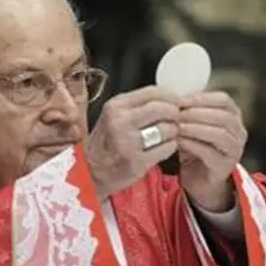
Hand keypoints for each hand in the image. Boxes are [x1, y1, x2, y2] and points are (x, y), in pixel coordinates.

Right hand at [84, 86, 181, 200]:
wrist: (89, 173)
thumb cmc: (104, 144)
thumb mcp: (112, 116)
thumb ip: (136, 105)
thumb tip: (168, 97)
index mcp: (115, 106)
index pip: (153, 92)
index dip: (170, 96)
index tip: (176, 101)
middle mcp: (120, 122)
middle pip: (163, 108)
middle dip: (174, 114)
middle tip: (174, 119)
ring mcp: (129, 143)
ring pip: (168, 128)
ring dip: (173, 132)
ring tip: (166, 136)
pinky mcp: (138, 161)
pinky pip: (167, 148)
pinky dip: (170, 147)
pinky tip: (162, 148)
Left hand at [177, 92, 246, 211]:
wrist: (199, 179)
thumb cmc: (194, 147)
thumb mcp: (192, 125)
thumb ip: (187, 111)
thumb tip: (171, 96)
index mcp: (233, 116)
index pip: (224, 100)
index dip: (201, 98)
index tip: (180, 99)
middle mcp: (239, 132)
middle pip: (224, 116)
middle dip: (197, 113)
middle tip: (176, 114)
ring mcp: (235, 150)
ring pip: (220, 134)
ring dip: (196, 128)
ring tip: (177, 127)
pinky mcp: (225, 167)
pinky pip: (211, 153)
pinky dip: (193, 145)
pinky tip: (179, 142)